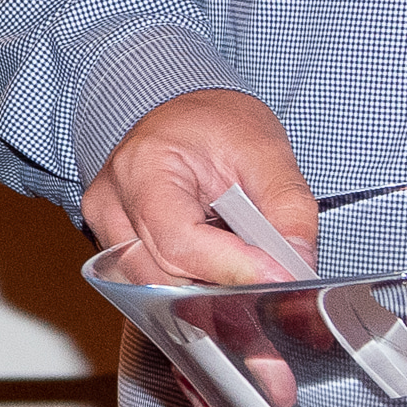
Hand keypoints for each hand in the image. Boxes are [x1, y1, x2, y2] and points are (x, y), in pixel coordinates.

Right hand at [80, 89, 314, 285]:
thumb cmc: (214, 123)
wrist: (182, 114)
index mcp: (142, 168)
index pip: (180, 240)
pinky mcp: (112, 249)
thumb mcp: (263, 149)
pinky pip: (152, 287)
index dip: (234, 267)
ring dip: (208, 291)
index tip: (281, 279)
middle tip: (275, 284)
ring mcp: (107, 230)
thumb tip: (300, 262)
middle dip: (227, 286)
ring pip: (159, 292)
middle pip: (168, 276)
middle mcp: (112, 204)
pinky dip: (191, 287)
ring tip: (245, 270)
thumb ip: (287, 206)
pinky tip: (217, 271)